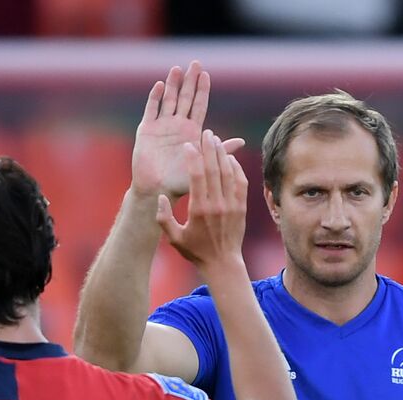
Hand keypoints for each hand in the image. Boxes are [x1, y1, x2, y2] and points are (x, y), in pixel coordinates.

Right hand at [133, 61, 242, 198]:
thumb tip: (241, 142)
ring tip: (177, 69)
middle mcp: (177, 126)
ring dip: (173, 85)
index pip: (199, 106)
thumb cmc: (181, 182)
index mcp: (192, 132)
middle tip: (194, 63)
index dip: (202, 90)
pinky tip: (160, 85)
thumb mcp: (204, 164)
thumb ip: (220, 151)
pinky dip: (155, 97)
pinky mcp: (147, 130)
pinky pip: (151, 110)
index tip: (206, 74)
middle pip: (185, 98)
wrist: (158, 189)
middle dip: (189, 81)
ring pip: (168, 100)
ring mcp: (161, 126)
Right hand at [156, 131, 247, 270]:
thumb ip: (163, 218)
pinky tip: (230, 158)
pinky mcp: (241, 206)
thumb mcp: (174, 238)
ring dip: (222, 154)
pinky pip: (240, 181)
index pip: (196, 176)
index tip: (189, 145)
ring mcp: (231, 204)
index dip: (193, 157)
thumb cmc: (196, 251)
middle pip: (213, 169)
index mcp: (199, 209)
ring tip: (216, 140)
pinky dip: (236, 167)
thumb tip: (160, 197)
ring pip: (228, 172)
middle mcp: (217, 204)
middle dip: (209, 148)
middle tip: (206, 133)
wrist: (223, 263)